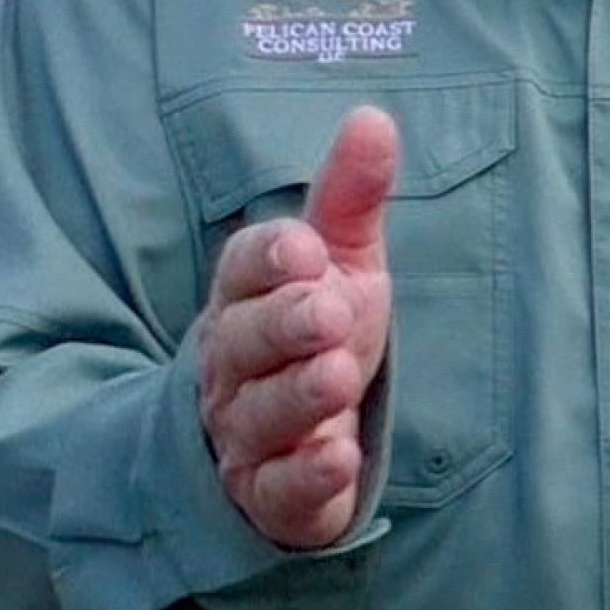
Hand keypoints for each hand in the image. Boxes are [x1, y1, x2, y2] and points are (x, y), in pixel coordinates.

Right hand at [196, 106, 400, 547]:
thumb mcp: (343, 263)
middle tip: (328, 313)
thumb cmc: (314, 333)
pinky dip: (307, 476)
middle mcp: (235, 364)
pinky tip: (339, 459)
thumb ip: (351, 198)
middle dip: (284, 326)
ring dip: (298, 396)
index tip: (305, 249)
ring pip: (260, 414)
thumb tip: (373, 117)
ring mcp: (247, 432)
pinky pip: (279, 488)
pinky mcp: (271, 492)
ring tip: (338, 375)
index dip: (269, 260)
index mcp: (248, 298)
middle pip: (246, 342)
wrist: (288, 438)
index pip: (243, 272)